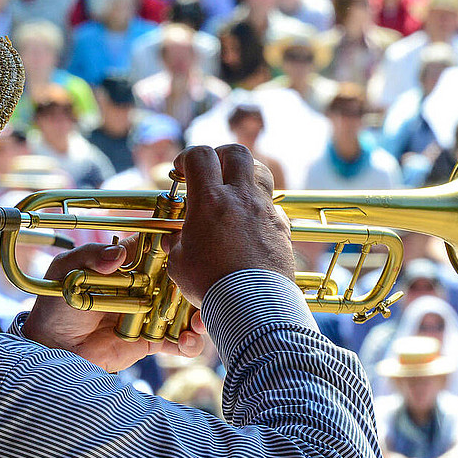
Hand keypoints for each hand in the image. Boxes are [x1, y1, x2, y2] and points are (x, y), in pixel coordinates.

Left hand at [21, 240, 206, 370]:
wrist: (53, 347)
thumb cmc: (55, 304)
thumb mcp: (67, 272)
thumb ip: (89, 258)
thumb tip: (117, 254)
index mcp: (127, 263)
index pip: (158, 245)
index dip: (176, 242)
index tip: (190, 244)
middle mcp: (145, 285)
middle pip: (180, 277)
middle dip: (197, 280)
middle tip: (203, 285)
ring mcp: (151, 313)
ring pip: (186, 309)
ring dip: (199, 313)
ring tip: (200, 320)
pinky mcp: (152, 340)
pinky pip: (178, 341)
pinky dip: (189, 342)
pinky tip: (187, 340)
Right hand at [165, 145, 295, 306]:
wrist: (252, 304)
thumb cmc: (211, 285)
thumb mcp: (179, 264)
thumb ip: (176, 244)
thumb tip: (175, 239)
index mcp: (209, 200)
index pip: (199, 156)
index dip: (186, 157)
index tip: (180, 170)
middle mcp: (240, 198)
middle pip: (237, 153)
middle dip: (221, 155)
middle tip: (212, 170)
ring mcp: (265, 210)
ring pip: (261, 173)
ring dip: (246, 175)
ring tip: (235, 191)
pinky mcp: (282, 227)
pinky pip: (273, 207)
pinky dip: (261, 210)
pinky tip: (251, 225)